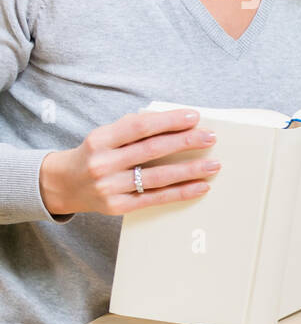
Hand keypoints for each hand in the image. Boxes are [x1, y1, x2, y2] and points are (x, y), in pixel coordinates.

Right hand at [39, 109, 220, 215]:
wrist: (63, 185)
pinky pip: (156, 199)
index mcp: (100, 139)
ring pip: (158, 177)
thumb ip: (133, 128)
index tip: (194, 117)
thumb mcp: (105, 136)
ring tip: (213, 164)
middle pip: (152, 150)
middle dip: (186, 142)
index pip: (140, 127)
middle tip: (211, 138)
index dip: (169, 121)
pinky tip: (201, 186)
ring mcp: (110, 187)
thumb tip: (175, 121)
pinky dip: (181, 192)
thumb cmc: (95, 155)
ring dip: (190, 170)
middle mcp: (103, 163)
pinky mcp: (118, 207)